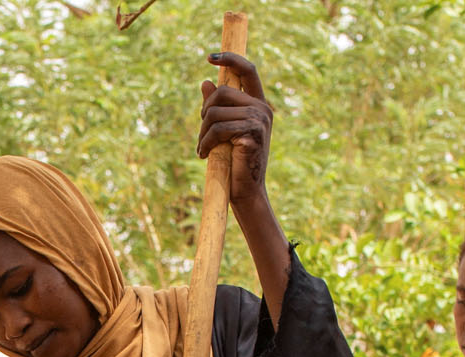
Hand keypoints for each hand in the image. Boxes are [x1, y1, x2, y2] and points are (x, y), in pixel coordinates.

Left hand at [198, 53, 271, 210]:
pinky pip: (218, 130)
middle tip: (203, 135)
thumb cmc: (234, 162)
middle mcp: (262, 109)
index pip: (247, 70)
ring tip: (203, 149)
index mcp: (258, 104)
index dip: (230, 59)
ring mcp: (258, 121)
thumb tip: (205, 82)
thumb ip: (218, 107)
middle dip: (204, 112)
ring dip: (202, 133)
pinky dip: (205, 142)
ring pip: (215, 112)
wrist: (246, 191)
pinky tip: (203, 154)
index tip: (210, 57)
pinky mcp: (251, 134)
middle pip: (222, 92)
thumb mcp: (225, 130)